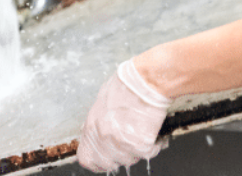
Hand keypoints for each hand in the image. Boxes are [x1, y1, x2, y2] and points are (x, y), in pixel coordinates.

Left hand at [78, 59, 171, 173]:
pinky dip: (154, 145)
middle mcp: (103, 136)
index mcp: (92, 125)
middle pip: (108, 162)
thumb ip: (98, 118)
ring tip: (142, 133)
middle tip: (128, 144)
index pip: (87, 158)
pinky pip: (148, 153)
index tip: (106, 158)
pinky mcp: (140, 144)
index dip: (97, 160)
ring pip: (129, 160)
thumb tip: (97, 129)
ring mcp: (121, 142)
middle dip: (119, 156)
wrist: (146, 79)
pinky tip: (155, 134)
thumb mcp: (103, 97)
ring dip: (136, 150)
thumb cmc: (128, 82)